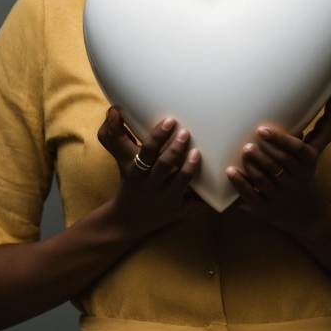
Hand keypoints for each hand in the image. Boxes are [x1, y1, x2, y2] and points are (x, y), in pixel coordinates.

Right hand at [98, 107, 204, 240]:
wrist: (126, 220)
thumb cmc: (129, 182)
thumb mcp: (121, 160)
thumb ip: (117, 135)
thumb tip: (115, 109)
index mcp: (136, 170)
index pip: (147, 150)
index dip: (158, 136)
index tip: (169, 120)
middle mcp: (150, 184)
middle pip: (163, 165)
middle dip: (175, 148)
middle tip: (186, 131)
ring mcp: (164, 198)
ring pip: (178, 182)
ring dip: (188, 167)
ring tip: (197, 152)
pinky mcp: (176, 210)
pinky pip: (192, 203)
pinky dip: (204, 196)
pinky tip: (216, 185)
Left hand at [226, 94, 330, 239]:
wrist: (309, 215)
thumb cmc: (308, 173)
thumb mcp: (317, 151)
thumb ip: (327, 124)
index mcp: (307, 164)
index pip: (296, 151)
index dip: (280, 140)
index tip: (262, 130)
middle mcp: (295, 180)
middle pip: (279, 165)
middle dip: (263, 155)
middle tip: (248, 144)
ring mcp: (280, 196)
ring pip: (264, 181)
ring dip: (252, 167)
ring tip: (242, 153)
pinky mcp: (266, 208)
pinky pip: (251, 196)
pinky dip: (240, 184)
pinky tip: (230, 172)